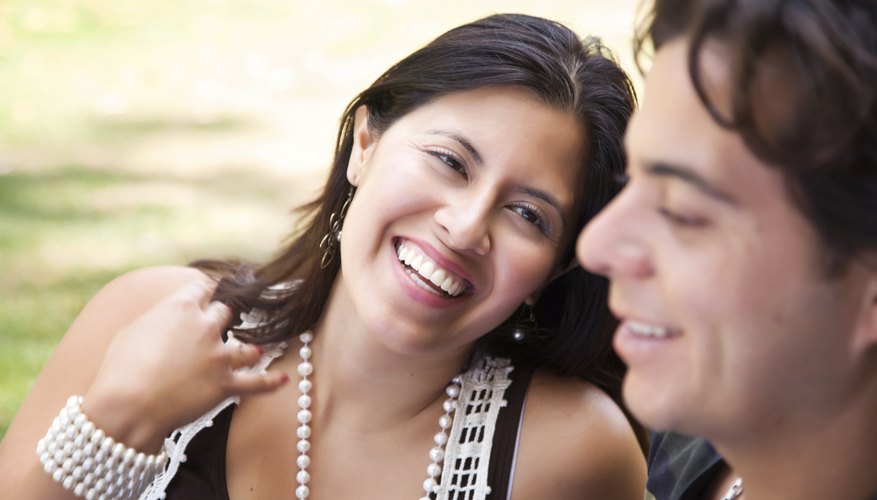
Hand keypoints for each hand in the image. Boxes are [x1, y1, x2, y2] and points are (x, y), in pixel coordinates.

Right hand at [81, 279, 287, 451]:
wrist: (127, 406)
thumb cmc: (118, 370)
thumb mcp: (130, 331)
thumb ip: (154, 320)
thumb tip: (163, 321)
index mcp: (180, 308)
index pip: (202, 287)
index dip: (205, 290)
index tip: (208, 291)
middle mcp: (205, 327)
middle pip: (225, 313)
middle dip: (221, 318)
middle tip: (221, 322)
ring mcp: (219, 356)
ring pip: (247, 345)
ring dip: (248, 347)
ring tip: (252, 349)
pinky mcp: (226, 384)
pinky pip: (258, 383)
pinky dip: (271, 382)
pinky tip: (282, 379)